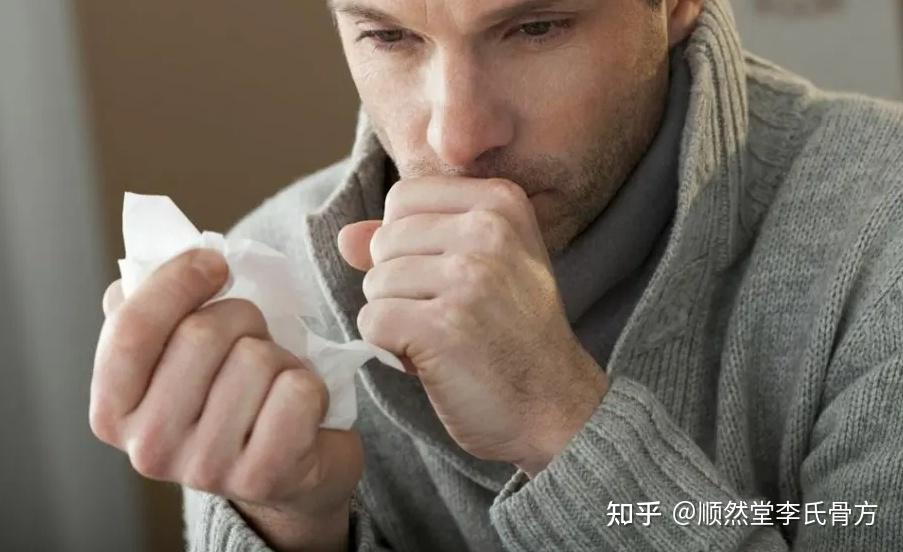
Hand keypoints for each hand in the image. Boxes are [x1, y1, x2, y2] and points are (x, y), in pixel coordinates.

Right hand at [90, 249, 358, 550]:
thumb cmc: (231, 394)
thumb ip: (152, 312)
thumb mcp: (180, 354)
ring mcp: (205, 468)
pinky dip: (311, 385)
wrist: (289, 466)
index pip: (132, 329)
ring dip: (280, 356)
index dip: (176, 281)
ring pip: (256, 360)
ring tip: (275, 381)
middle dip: (243, 318)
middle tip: (254, 338)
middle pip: (201, 335)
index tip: (215, 263)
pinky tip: (301, 408)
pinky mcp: (263, 477)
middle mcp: (149, 447)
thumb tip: (144, 264)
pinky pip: (297, 392)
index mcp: (114, 410)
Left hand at [338, 177, 607, 476]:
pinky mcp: (442, 326)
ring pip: (375, 283)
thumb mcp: (482, 267)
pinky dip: (389, 348)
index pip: (403, 196)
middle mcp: (488, 230)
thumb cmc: (514, 336)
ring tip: (443, 338)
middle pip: (385, 241)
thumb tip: (345, 236)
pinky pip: (372, 321)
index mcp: (501, 203)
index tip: (444, 277)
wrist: (556, 406)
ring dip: (396, 319)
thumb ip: (412, 240)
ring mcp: (468, 278)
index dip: (404, 242)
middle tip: (448, 316)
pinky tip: (430, 359)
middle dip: (399, 285)